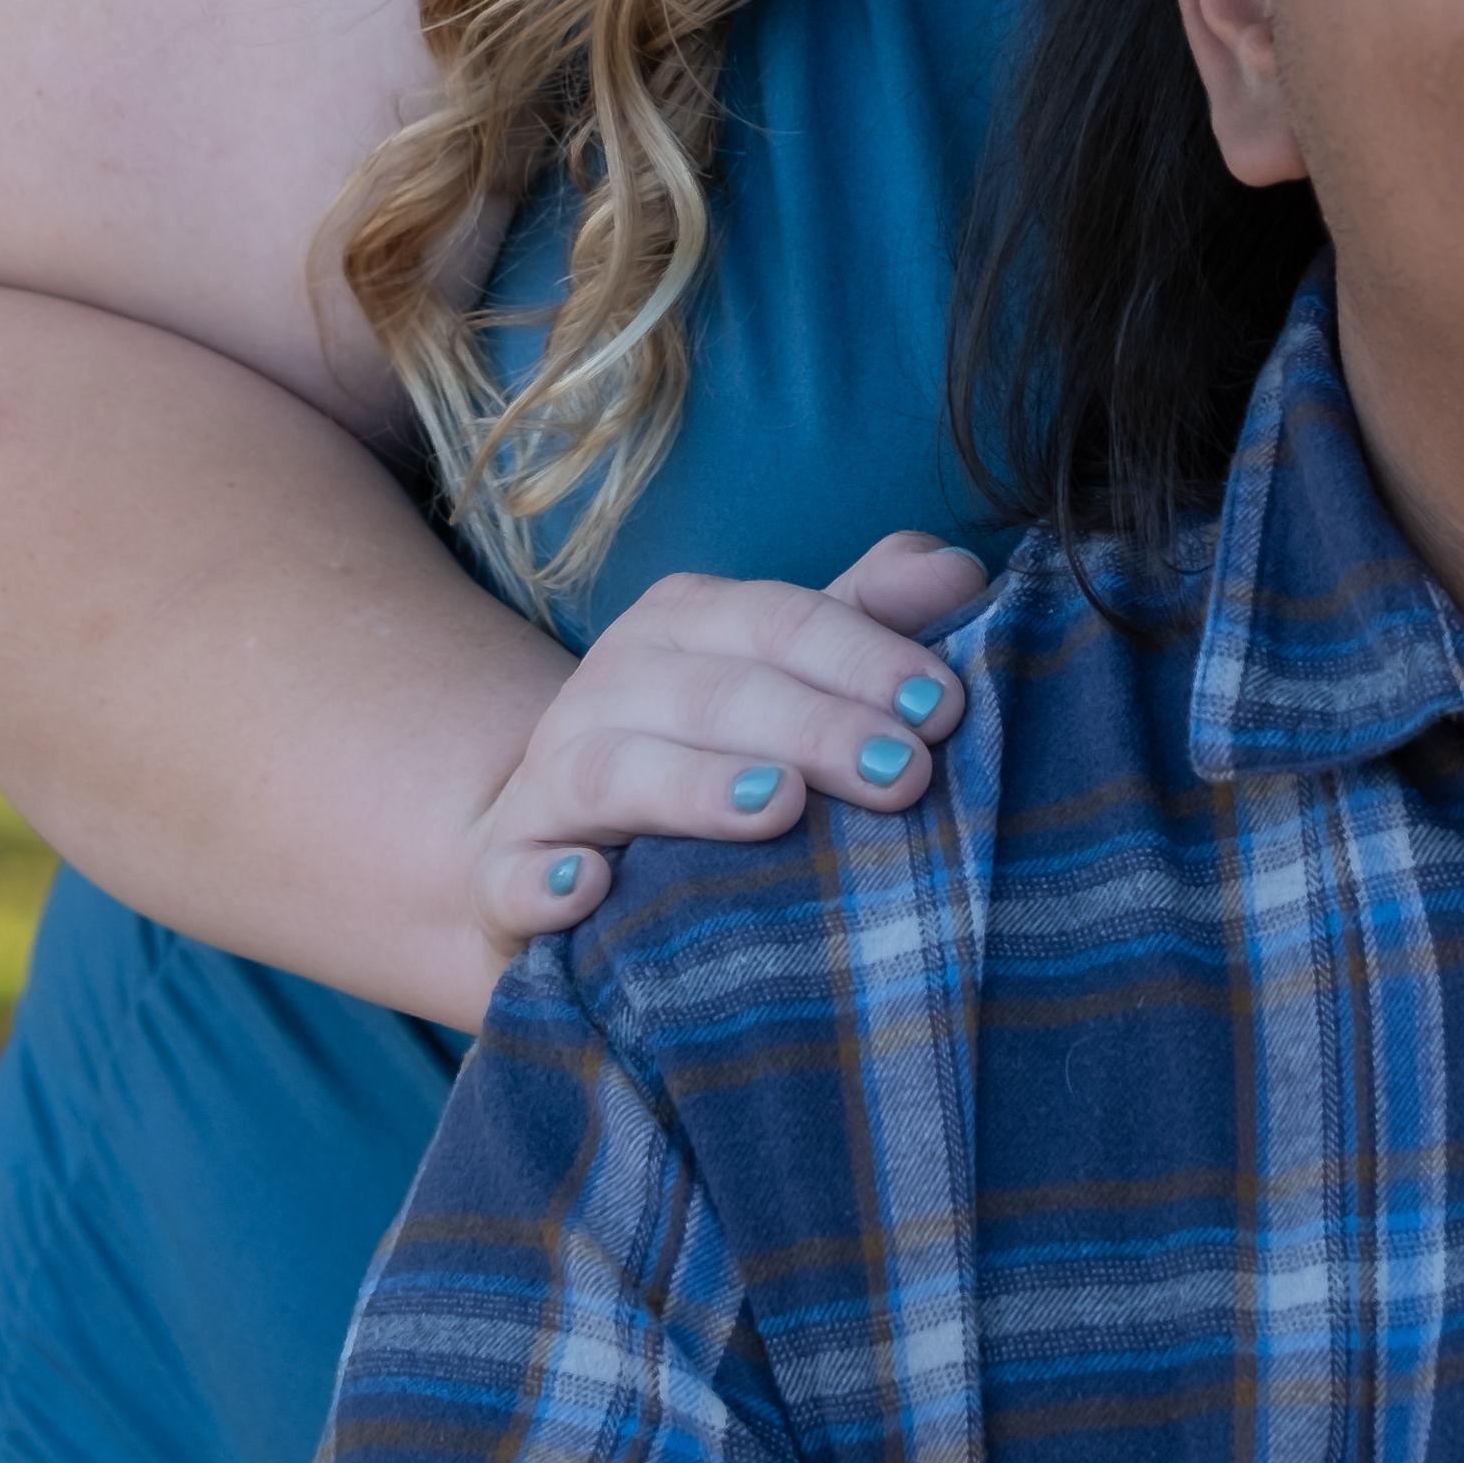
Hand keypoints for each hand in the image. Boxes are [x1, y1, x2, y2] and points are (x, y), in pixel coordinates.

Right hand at [467, 531, 994, 971]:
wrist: (561, 855)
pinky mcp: (505, 875)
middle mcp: (608, 688)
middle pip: (709, 691)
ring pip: (612, 769)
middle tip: (904, 776)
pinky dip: (545, 880)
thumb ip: (868, 623)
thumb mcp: (789, 683)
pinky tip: (592, 891)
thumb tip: (958, 572)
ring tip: (777, 808)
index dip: (860, 656)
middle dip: (811, 726)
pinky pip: (513, 874)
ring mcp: (547, 782)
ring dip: (692, 786)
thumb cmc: (712, 760)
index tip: (944, 707)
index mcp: (682, 626)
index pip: (775, 621)